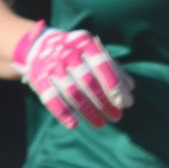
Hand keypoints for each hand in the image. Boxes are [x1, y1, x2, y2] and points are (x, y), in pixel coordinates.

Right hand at [11, 20, 134, 129]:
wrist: (40, 46)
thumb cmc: (77, 52)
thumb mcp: (94, 52)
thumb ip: (113, 67)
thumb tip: (130, 87)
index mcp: (85, 43)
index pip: (103, 64)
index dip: (115, 85)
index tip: (126, 103)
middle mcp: (68, 52)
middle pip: (88, 81)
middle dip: (104, 101)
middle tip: (117, 117)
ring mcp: (52, 65)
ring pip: (72, 92)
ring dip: (88, 111)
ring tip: (101, 123)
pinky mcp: (38, 78)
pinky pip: (51, 98)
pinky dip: (63, 113)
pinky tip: (74, 125)